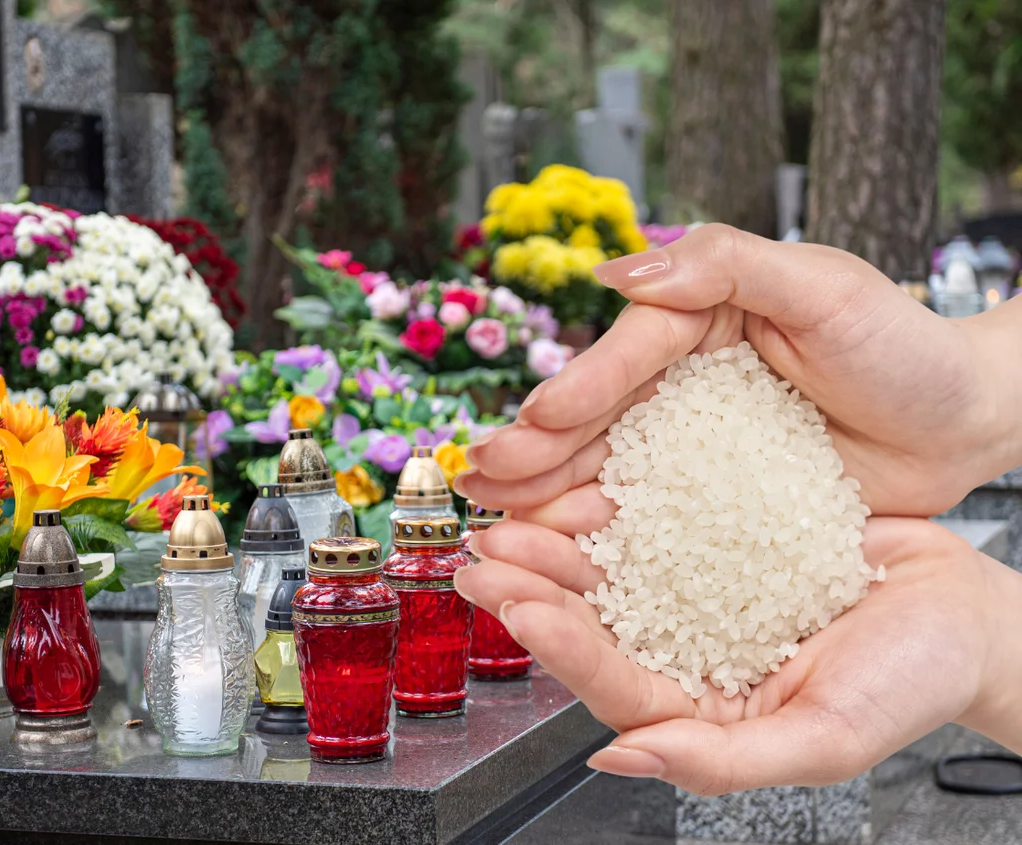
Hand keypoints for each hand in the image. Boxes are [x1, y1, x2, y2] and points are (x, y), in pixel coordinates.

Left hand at [453, 517, 1021, 793]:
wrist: (969, 608)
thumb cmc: (912, 683)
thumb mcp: (827, 736)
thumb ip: (722, 759)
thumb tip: (619, 759)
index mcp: (699, 706)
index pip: (613, 681)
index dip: (561, 647)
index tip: (516, 607)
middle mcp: (687, 646)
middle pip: (594, 618)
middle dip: (535, 584)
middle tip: (484, 550)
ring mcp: (698, 589)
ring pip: (613, 563)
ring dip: (558, 536)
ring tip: (512, 508)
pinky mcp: (717, 534)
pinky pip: (656, 514)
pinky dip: (615, 496)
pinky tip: (582, 474)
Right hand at [458, 224, 1019, 522]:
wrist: (966, 420)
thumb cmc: (906, 342)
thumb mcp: (824, 286)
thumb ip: (726, 265)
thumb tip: (620, 268)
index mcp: (702, 315)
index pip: (631, 353)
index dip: (582, 388)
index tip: (536, 421)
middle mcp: (687, 377)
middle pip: (603, 413)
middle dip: (541, 446)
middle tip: (484, 477)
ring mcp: (697, 440)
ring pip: (613, 465)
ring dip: (553, 492)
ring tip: (498, 516)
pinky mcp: (715, 494)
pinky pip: (654, 512)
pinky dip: (606, 531)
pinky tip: (563, 549)